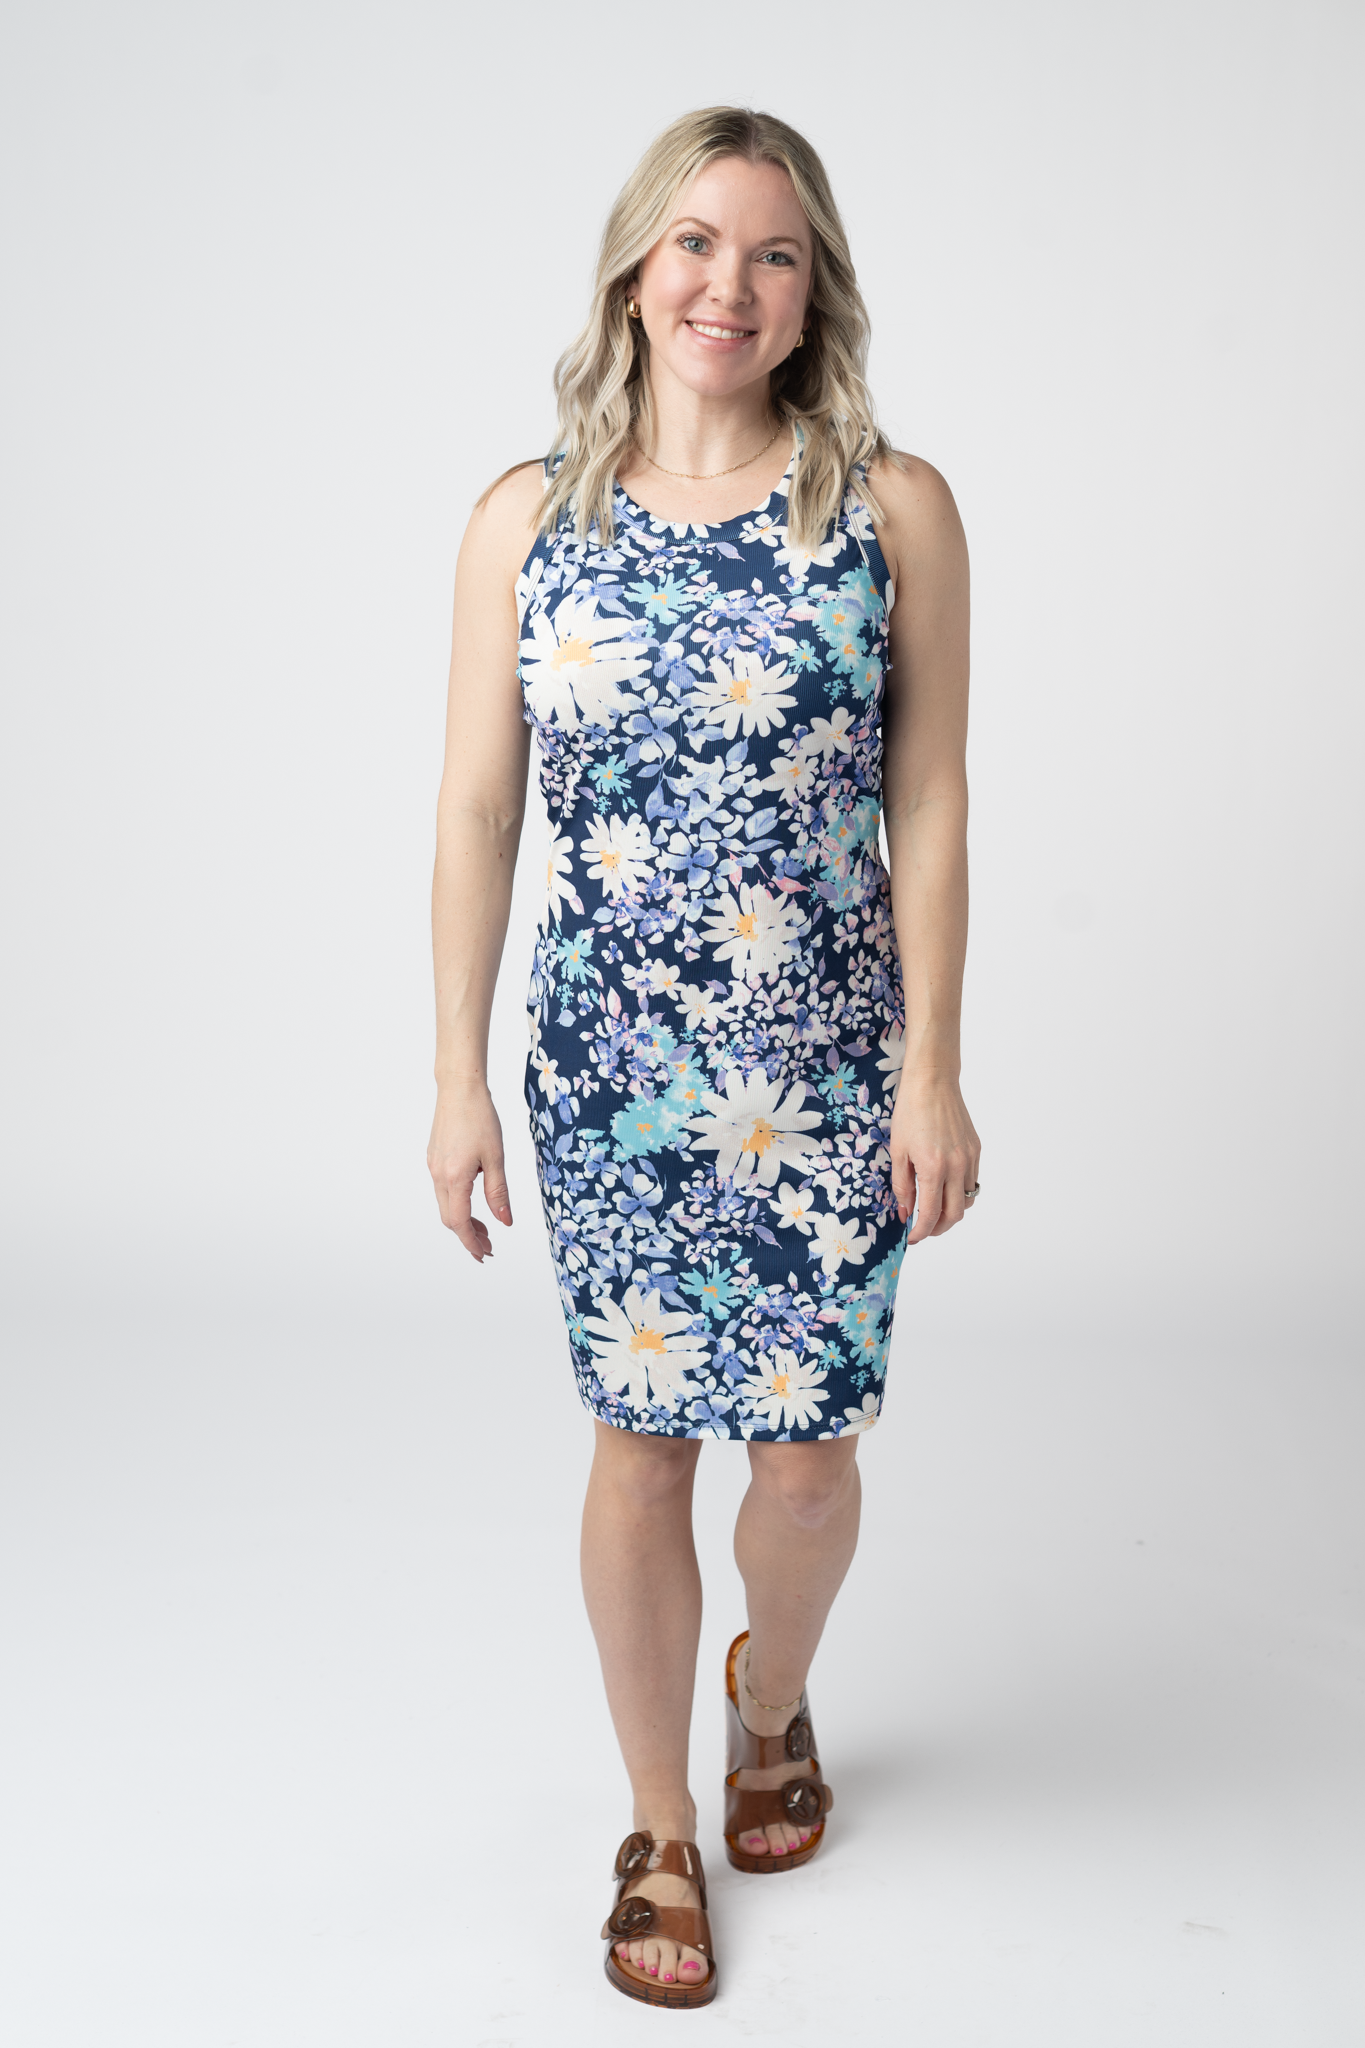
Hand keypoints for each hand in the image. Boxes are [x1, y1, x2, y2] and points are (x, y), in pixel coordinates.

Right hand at [427, 1082, 512, 1260]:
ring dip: (463, 1219)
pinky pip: (443, 1189)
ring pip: (445, 1204)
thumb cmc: (480, 1117)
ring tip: (485, 1227)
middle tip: (490, 1246)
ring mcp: (433, 1166)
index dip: (472, 1243)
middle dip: (468, 1235)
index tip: (485, 1254)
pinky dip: (457, 1202)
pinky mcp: (434, 1157)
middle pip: (449, 1218)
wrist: (459, 1088)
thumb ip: (499, 1192)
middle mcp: (438, 1175)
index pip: (460, 1223)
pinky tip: (473, 1198)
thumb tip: (505, 1221)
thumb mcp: (496, 1157)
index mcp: (454, 1177)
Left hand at [889, 1073, 980, 1244]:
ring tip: (935, 1211)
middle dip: (939, 1228)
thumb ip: (902, 1185)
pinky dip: (960, 1193)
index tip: (912, 1237)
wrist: (933, 1083)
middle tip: (924, 1229)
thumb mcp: (898, 1151)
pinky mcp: (976, 1150)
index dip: (921, 1231)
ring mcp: (970, 1158)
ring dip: (952, 1212)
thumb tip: (906, 1211)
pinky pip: (973, 1181)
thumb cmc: (910, 1113)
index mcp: (934, 1168)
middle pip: (955, 1214)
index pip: (931, 1214)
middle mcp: (957, 1167)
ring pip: (968, 1200)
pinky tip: (945, 1188)